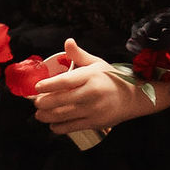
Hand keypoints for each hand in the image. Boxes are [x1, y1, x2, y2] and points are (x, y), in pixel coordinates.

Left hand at [33, 38, 148, 139]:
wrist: (133, 98)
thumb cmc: (112, 78)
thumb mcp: (97, 63)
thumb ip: (79, 55)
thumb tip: (68, 42)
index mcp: (91, 76)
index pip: (65, 81)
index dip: (48, 85)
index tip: (37, 87)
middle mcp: (91, 93)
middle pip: (60, 100)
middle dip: (43, 102)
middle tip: (36, 102)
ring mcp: (93, 110)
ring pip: (63, 115)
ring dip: (46, 116)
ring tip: (39, 114)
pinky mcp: (94, 123)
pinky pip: (71, 127)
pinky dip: (58, 127)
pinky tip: (52, 124)